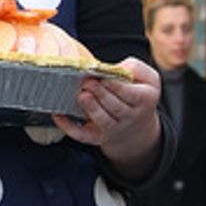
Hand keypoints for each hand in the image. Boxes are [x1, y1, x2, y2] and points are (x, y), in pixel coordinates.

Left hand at [54, 55, 161, 177]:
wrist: (137, 125)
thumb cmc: (138, 92)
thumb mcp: (147, 78)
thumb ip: (135, 68)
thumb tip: (114, 69)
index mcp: (144, 100)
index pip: (130, 94)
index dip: (116, 86)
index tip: (103, 77)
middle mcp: (130, 117)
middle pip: (116, 107)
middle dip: (101, 94)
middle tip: (88, 82)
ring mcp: (113, 129)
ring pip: (103, 121)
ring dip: (91, 108)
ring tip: (82, 96)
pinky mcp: (96, 137)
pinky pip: (82, 135)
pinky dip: (69, 127)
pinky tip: (58, 115)